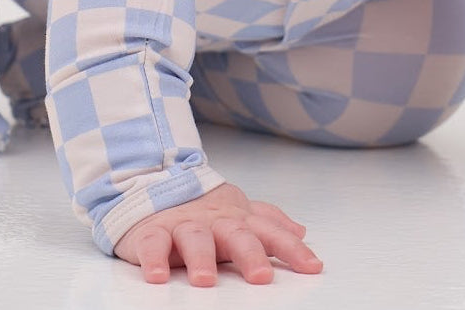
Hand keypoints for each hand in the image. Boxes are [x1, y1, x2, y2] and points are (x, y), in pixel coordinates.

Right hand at [114, 182, 323, 285]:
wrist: (154, 183)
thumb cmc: (202, 208)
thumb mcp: (238, 212)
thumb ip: (270, 222)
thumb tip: (301, 232)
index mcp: (237, 219)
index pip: (270, 233)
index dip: (292, 249)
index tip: (312, 267)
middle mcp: (214, 221)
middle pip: (235, 235)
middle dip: (249, 255)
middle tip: (261, 277)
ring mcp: (183, 225)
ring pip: (194, 238)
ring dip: (201, 258)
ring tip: (206, 280)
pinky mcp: (152, 231)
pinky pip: (153, 244)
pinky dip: (154, 259)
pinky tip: (158, 275)